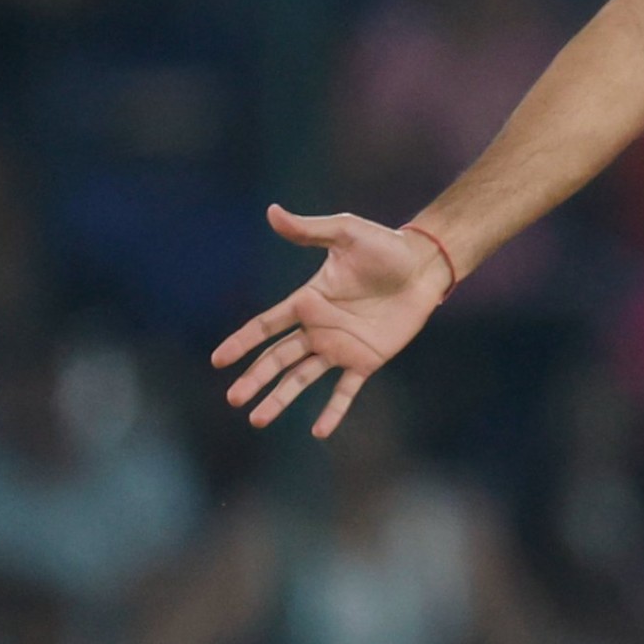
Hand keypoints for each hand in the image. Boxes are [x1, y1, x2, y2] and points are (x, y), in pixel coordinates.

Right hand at [211, 204, 456, 436]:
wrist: (424, 266)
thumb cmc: (384, 246)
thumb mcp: (345, 232)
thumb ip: (308, 230)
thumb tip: (271, 211)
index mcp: (307, 300)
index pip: (266, 326)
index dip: (242, 342)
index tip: (218, 360)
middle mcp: (318, 328)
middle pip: (277, 358)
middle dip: (254, 378)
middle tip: (233, 398)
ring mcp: (340, 347)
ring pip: (302, 378)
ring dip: (280, 399)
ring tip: (257, 420)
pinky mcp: (367, 360)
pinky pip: (345, 390)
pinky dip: (332, 411)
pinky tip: (318, 432)